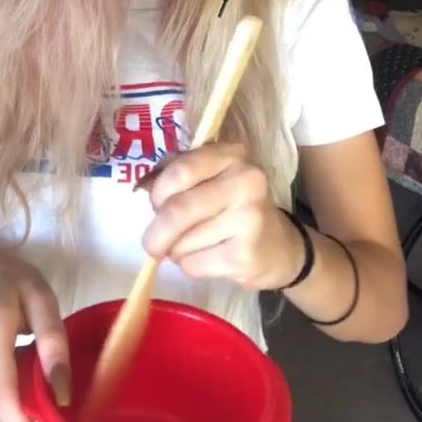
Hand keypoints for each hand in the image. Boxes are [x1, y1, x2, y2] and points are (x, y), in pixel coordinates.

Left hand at [143, 143, 303, 289]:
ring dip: (176, 250)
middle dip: (157, 232)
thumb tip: (142, 187)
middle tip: (152, 244)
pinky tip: (210, 259)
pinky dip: (190, 266)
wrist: (279, 247)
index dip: (158, 192)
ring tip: (195, 246)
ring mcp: (249, 218)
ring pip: (182, 242)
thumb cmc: (234, 207)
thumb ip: (177, 173)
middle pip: (178, 209)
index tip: (155, 205)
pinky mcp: (245, 256)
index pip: (180, 170)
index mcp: (233, 155)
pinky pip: (193, 265)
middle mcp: (246, 181)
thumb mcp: (211, 177)